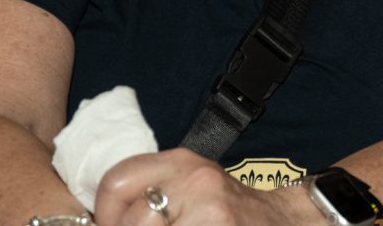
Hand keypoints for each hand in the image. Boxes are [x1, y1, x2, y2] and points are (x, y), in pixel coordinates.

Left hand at [93, 149, 305, 225]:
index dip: (105, 216)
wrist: (283, 221)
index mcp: (182, 162)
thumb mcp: (190, 191)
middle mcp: (196, 179)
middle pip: (130, 222)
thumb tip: (99, 223)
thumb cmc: (227, 214)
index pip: (116, 181)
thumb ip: (150, 197)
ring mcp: (210, 210)